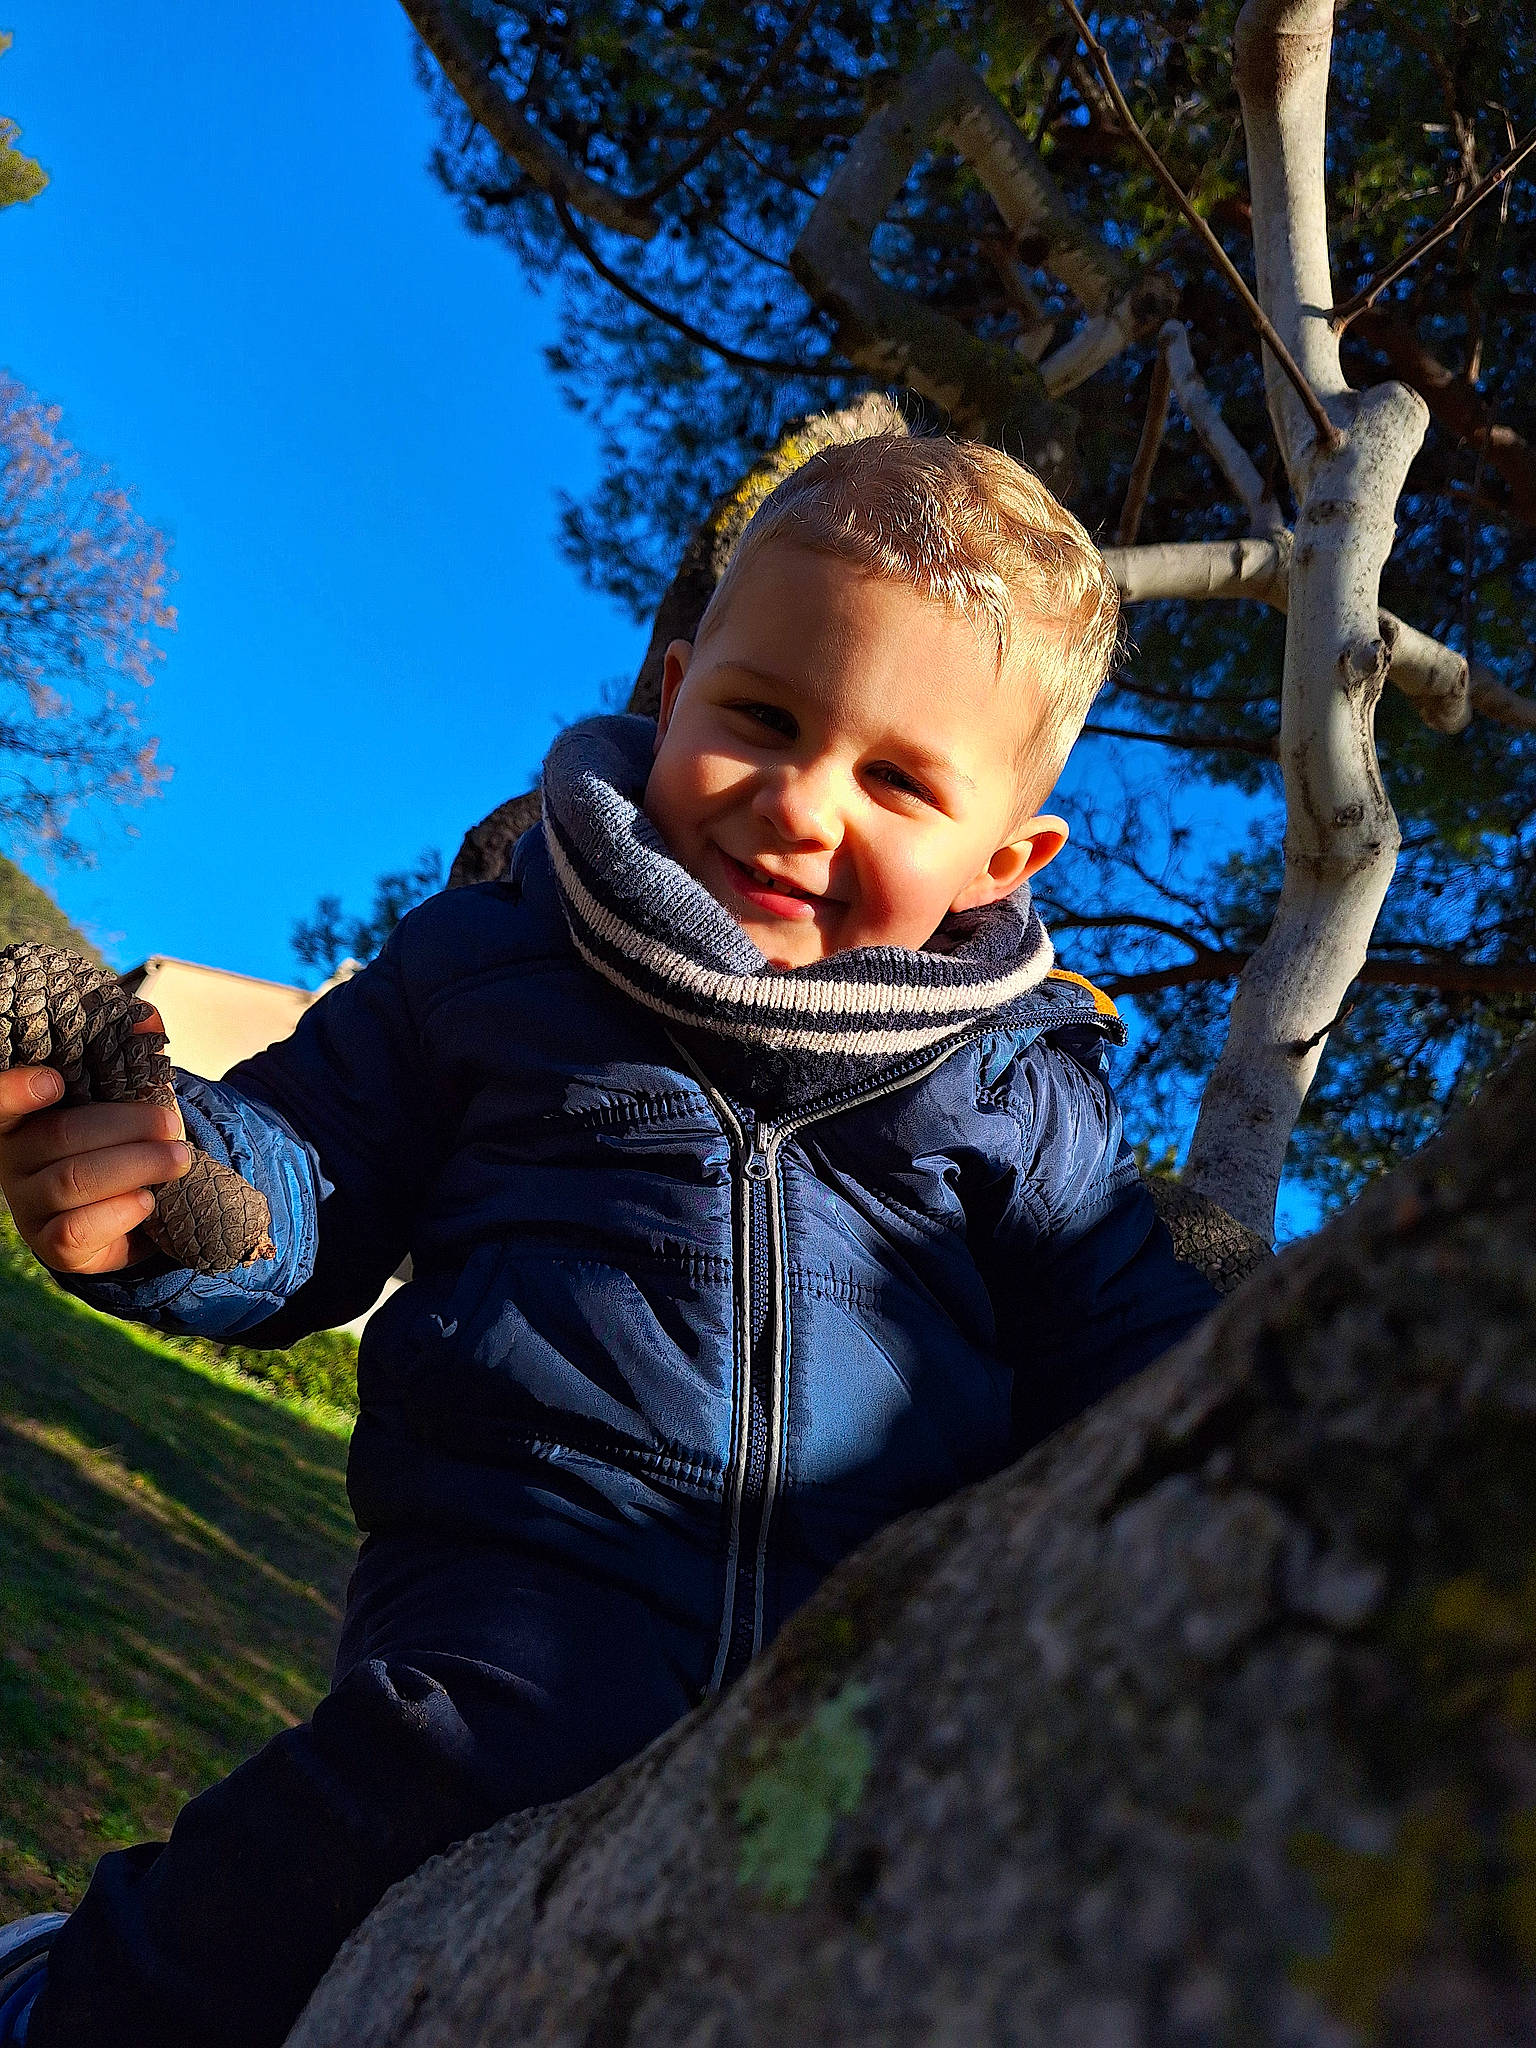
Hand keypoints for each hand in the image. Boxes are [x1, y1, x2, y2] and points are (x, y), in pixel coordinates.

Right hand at [0, 1051, 192, 1274]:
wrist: (128, 1212)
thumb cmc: (116, 1144)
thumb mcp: (121, 1101)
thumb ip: (128, 1057)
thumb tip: (148, 1018)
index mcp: (22, 1119)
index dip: (15, 1091)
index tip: (54, 1081)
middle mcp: (14, 1161)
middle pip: (62, 1136)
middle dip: (129, 1126)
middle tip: (172, 1124)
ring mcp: (28, 1206)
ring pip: (75, 1181)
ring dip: (138, 1165)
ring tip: (179, 1158)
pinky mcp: (51, 1245)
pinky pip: (78, 1228)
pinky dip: (120, 1210)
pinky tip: (147, 1199)